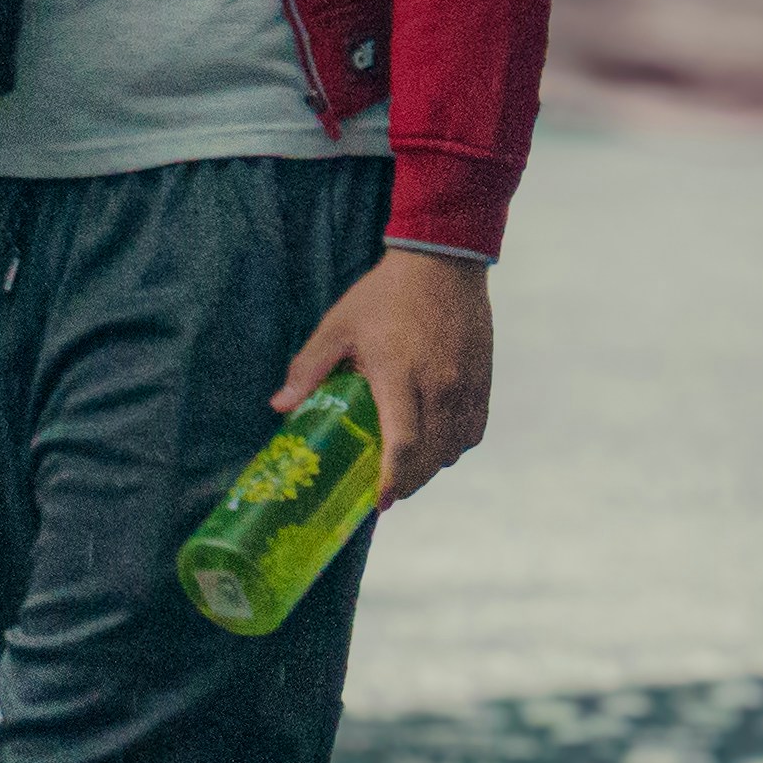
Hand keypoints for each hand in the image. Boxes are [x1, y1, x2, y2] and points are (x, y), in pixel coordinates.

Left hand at [280, 248, 494, 505]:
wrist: (443, 261)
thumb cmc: (384, 294)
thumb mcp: (338, 327)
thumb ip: (309, 369)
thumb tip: (279, 407)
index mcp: (400, 374)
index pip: (403, 443)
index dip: (392, 479)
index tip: (379, 501)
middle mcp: (439, 385)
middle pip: (430, 456)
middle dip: (408, 483)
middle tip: (387, 492)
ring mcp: (466, 384)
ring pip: (454, 447)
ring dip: (432, 466)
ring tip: (408, 467)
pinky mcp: (483, 379)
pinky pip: (473, 430)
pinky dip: (455, 445)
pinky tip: (437, 443)